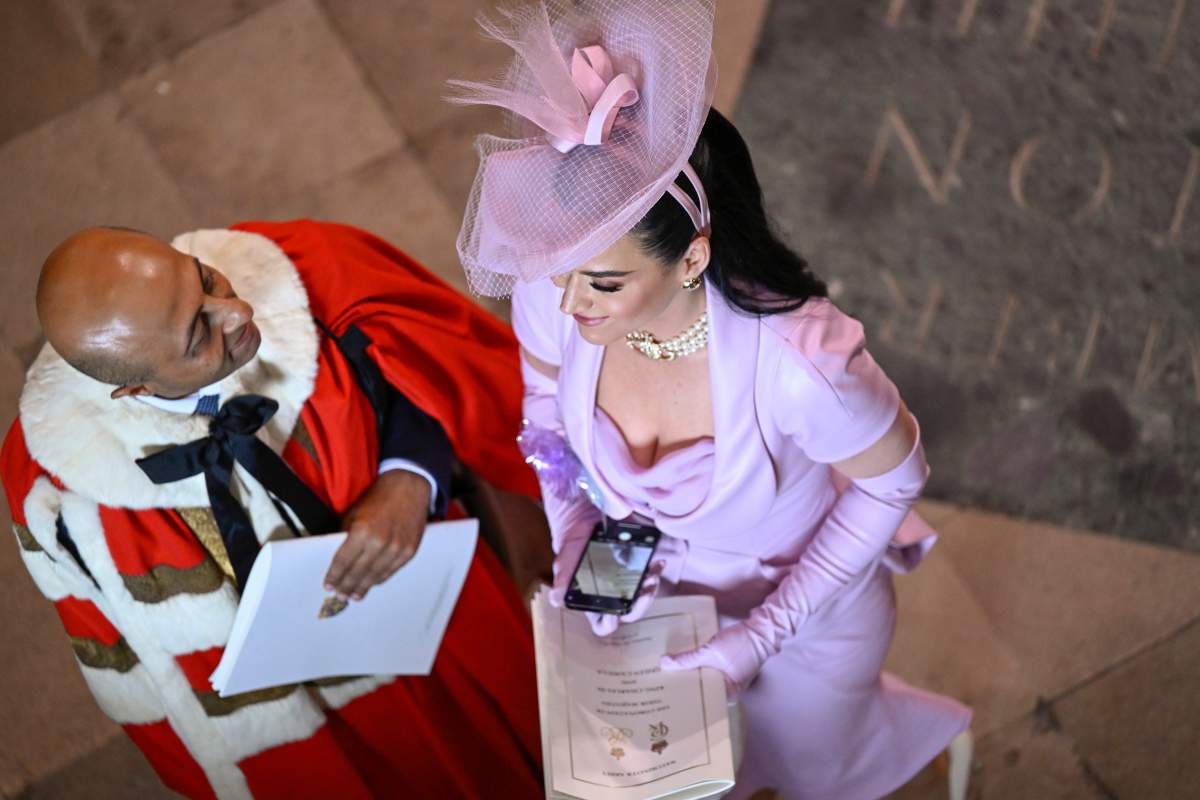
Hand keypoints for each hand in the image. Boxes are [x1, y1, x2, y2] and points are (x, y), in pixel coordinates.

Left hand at [324, 470, 429, 600]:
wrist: (409, 485)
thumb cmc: (380, 496)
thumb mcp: (354, 512)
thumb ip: (347, 535)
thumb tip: (341, 556)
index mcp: (362, 531)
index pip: (343, 561)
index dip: (334, 575)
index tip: (328, 585)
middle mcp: (380, 542)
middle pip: (358, 572)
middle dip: (346, 585)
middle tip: (339, 596)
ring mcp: (397, 548)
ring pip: (376, 575)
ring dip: (363, 587)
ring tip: (354, 596)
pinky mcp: (409, 551)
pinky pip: (391, 571)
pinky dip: (380, 579)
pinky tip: (372, 583)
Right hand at [547, 525, 665, 636]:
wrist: (585, 521)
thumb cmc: (572, 546)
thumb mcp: (565, 561)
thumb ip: (563, 579)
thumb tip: (555, 600)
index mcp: (594, 601)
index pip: (603, 624)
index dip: (609, 623)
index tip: (614, 613)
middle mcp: (612, 596)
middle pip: (630, 613)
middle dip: (640, 604)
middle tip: (644, 591)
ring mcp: (627, 583)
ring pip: (643, 595)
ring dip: (650, 588)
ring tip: (651, 575)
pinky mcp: (637, 568)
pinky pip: (650, 575)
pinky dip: (655, 569)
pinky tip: (659, 562)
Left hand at [660, 622, 762, 699]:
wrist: (761, 629)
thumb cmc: (741, 644)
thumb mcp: (709, 652)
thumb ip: (687, 659)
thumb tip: (665, 663)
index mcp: (727, 695)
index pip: (700, 701)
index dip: (682, 695)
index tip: (665, 691)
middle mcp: (729, 691)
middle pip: (701, 689)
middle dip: (684, 682)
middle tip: (663, 680)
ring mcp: (729, 678)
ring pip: (704, 678)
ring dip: (690, 672)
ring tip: (669, 671)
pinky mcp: (728, 667)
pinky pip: (708, 669)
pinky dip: (698, 665)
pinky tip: (684, 661)